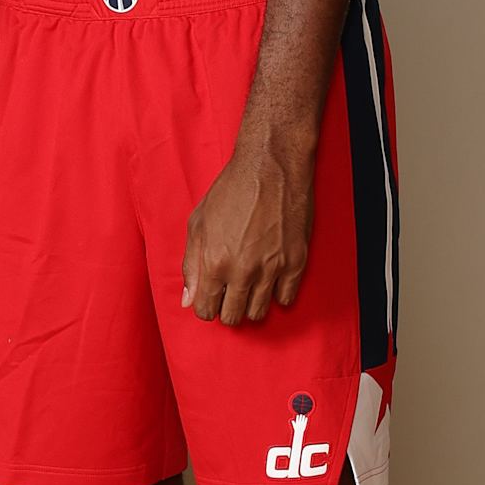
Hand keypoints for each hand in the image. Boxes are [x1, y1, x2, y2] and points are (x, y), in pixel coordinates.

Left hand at [182, 137, 314, 324]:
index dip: (206, 307)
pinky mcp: (296, 262)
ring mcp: (272, 268)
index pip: (206, 309)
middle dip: (227, 308)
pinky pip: (286, 299)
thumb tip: (188, 299)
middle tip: (229, 292)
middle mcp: (243, 270)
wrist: (270, 168)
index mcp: (215, 261)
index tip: (210, 298)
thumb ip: (191, 264)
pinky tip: (270, 280)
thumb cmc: (231, 191)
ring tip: (248, 286)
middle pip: (233, 316)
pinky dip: (277, 294)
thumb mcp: (198, 223)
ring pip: (259, 313)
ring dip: (251, 304)